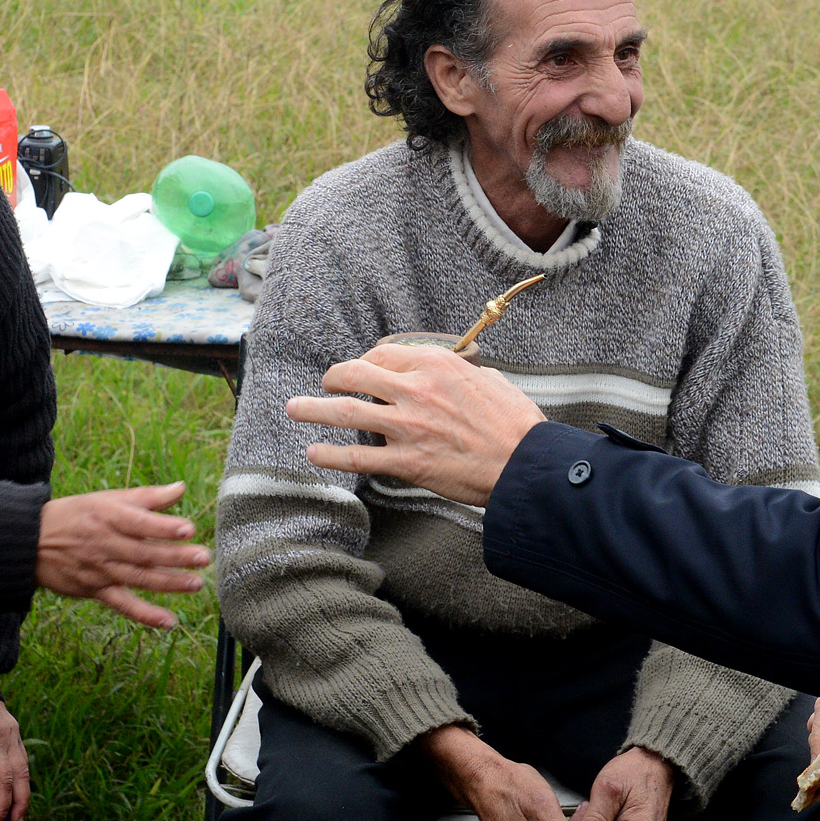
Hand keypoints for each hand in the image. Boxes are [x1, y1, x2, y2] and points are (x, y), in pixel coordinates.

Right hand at [36, 482, 210, 627]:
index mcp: (108, 517)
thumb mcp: (107, 499)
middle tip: (203, 558)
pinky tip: (169, 622)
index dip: (163, 527)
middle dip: (176, 557)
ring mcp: (101, 570)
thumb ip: (147, 497)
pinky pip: (123, 605)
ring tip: (196, 584)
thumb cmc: (76, 515)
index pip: (139, 523)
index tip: (188, 529)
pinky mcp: (96, 591)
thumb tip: (181, 488)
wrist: (31, 542)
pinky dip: (145, 615)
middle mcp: (105, 544)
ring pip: (139, 578)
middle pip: (144, 553)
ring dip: (169, 583)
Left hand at [286, 343, 544, 506]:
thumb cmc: (516, 425)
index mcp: (437, 365)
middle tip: (323, 383)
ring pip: (345, 412)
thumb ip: (467, 375)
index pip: (383, 355)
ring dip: (313, 409)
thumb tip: (463, 375)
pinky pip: (358, 456)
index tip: (360, 370)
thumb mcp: (492, 382)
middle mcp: (415, 390)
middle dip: (333, 377)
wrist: (526, 465)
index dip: (365, 362)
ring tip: (293, 408)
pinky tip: (314, 452)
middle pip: (356, 375)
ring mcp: (407, 427)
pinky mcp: (406, 462)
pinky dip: (331, 454)